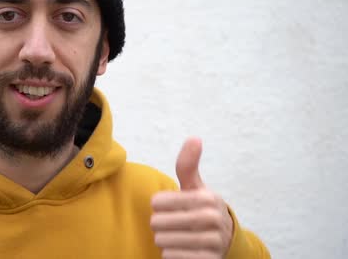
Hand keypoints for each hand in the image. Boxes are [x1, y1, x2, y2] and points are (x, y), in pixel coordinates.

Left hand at [150, 137, 232, 258]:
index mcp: (206, 198)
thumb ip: (188, 164)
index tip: (170, 208)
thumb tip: (194, 137)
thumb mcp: (196, 187)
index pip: (157, 202)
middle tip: (174, 224)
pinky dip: (170, 254)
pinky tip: (181, 249)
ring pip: (162, 241)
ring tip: (178, 237)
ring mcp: (211, 242)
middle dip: (161, 225)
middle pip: (157, 222)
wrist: (227, 241)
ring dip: (165, 240)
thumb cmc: (202, 209)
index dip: (159, 206)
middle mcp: (211, 219)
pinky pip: (170, 257)